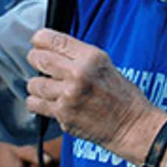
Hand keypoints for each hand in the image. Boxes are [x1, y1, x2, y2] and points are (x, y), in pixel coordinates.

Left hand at [26, 29, 166, 165]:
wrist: (132, 126)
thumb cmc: (121, 96)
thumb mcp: (104, 65)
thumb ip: (78, 56)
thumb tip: (50, 49)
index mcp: (91, 57)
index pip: (53, 39)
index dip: (39, 40)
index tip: (36, 43)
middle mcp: (78, 73)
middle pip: (39, 59)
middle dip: (36, 60)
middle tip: (40, 65)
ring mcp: (69, 95)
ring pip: (33, 83)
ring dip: (36, 85)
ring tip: (47, 87)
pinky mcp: (63, 114)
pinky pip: (35, 103)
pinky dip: (36, 102)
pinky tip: (45, 102)